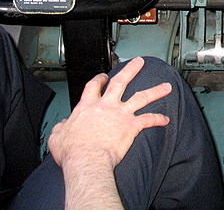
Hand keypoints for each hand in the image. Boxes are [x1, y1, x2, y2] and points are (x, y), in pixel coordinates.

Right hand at [48, 57, 171, 170]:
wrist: (87, 160)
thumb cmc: (73, 151)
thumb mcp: (57, 137)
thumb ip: (61, 128)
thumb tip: (62, 126)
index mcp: (88, 106)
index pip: (94, 86)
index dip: (99, 79)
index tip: (104, 76)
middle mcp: (106, 106)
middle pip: (121, 81)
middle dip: (131, 69)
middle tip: (139, 62)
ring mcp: (121, 114)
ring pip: (141, 97)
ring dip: (156, 91)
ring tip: (166, 86)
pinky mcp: (131, 126)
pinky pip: (148, 120)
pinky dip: (158, 119)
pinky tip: (166, 119)